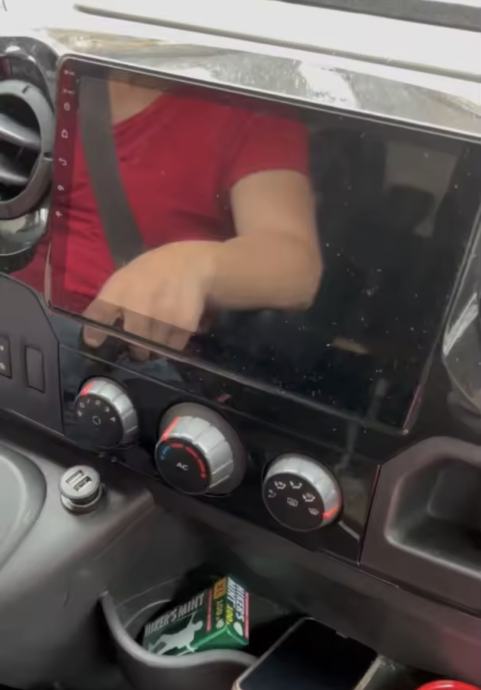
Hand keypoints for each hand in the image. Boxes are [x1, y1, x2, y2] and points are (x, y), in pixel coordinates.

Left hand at [82, 241, 218, 358]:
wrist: (190, 264)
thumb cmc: (151, 273)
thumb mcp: (124, 279)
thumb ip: (109, 305)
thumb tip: (95, 337)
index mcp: (119, 289)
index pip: (99, 316)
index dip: (94, 333)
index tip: (95, 343)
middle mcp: (140, 303)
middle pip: (134, 342)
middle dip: (136, 349)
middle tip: (140, 347)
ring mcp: (163, 314)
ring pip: (154, 348)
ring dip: (156, 346)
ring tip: (160, 332)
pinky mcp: (183, 324)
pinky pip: (173, 347)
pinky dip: (173, 343)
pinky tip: (174, 327)